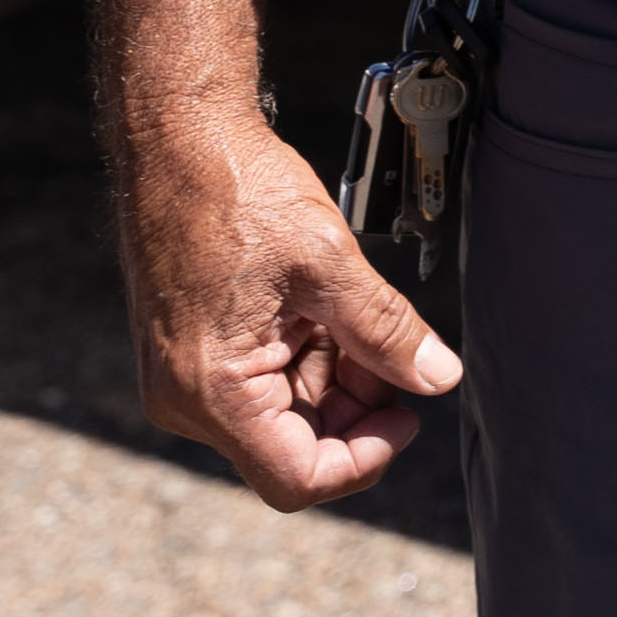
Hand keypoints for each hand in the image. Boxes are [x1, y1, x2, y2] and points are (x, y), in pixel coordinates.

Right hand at [117, 104, 462, 508]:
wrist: (177, 138)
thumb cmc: (236, 190)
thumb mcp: (329, 263)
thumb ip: (387, 332)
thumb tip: (439, 379)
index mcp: (212, 391)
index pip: (298, 478)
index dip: (365, 457)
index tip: (408, 415)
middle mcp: (186, 400)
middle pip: (294, 446)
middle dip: (355, 407)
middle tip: (392, 349)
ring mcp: (184, 379)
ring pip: (283, 414)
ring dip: (334, 377)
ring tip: (353, 311)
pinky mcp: (190, 355)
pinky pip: (261, 383)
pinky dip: (306, 356)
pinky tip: (323, 308)